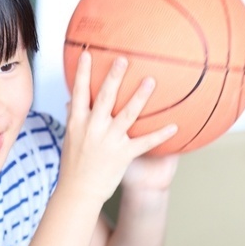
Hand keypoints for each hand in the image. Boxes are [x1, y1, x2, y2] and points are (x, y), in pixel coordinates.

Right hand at [61, 51, 177, 205]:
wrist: (78, 191)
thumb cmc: (74, 164)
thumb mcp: (70, 137)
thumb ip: (74, 116)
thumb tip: (72, 100)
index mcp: (78, 121)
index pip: (79, 91)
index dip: (82, 72)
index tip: (88, 54)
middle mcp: (93, 128)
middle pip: (105, 97)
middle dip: (114, 77)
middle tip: (124, 59)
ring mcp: (109, 140)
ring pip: (127, 114)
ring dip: (140, 97)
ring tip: (151, 81)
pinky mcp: (123, 154)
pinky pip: (145, 142)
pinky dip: (160, 135)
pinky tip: (174, 126)